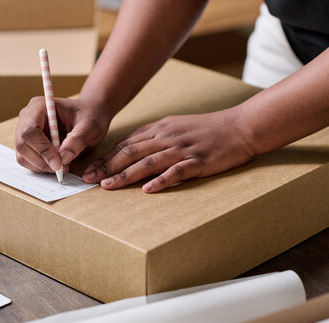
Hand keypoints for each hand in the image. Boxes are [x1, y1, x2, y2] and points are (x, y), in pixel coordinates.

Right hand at [16, 97, 110, 172]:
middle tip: (61, 169)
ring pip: (23, 156)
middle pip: (22, 145)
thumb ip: (77, 140)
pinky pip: (28, 161)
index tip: (58, 164)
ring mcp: (25, 131)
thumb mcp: (90, 126)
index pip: (30, 131)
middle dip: (40, 161)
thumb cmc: (89, 116)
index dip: (42, 149)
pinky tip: (58, 164)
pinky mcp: (29, 144)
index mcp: (39, 106)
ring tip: (63, 166)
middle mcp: (27, 118)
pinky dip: (41, 167)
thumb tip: (64, 157)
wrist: (89, 116)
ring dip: (41, 166)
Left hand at [82, 110, 254, 192]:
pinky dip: (161, 180)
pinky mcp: (198, 161)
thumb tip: (130, 149)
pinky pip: (177, 171)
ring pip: (148, 162)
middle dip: (106, 167)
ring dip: (125, 175)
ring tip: (108, 186)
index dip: (105, 158)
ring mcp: (182, 149)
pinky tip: (147, 190)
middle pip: (130, 152)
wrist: (240, 126)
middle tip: (87, 179)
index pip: (126, 144)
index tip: (89, 169)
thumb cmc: (207, 129)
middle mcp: (166, 137)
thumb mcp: (175, 126)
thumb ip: (153, 137)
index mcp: (159, 129)